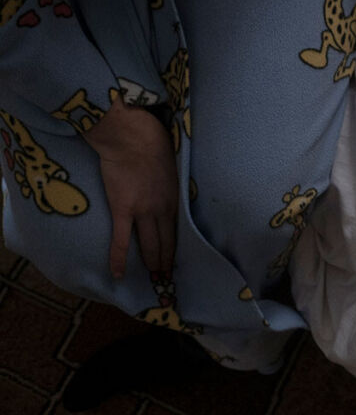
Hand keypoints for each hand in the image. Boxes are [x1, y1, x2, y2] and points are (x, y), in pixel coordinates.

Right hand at [83, 94, 178, 278]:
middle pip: (165, 241)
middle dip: (166, 260)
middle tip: (166, 277)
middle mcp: (162, 209)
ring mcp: (142, 211)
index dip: (176, 247)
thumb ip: (171, 181)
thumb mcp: (173, 164)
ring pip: (148, 244)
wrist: (131, 137)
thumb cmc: (152, 142)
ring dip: (151, 262)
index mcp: (175, 198)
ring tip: (153, 277)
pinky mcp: (122, 209)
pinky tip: (118, 274)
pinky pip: (121, 240)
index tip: (177, 259)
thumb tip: (171, 187)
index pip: (177, 229)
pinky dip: (119, 259)